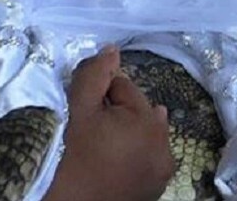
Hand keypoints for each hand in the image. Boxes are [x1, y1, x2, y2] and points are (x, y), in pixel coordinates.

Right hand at [44, 46, 173, 200]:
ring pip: (142, 133)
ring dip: (125, 133)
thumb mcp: (78, 109)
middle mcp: (165, 144)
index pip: (123, 87)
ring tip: (100, 147)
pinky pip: (145, 157)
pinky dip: (132, 155)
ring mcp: (162, 169)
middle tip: (90, 133)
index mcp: (148, 121)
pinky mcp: (155, 187)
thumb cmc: (72, 156)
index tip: (83, 113)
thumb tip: (112, 49)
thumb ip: (94, 75)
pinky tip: (113, 162)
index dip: (99, 96)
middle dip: (115, 114)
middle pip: (136, 109)